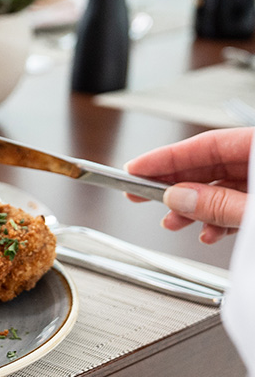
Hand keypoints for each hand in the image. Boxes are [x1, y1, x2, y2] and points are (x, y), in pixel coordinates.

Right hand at [125, 127, 250, 243]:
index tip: (134, 169)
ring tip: (172, 222)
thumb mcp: (253, 210)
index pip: (206, 144)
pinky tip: (207, 232)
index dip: (166, 157)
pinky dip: (219, 220)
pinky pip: (238, 205)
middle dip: (173, 185)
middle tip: (138, 194)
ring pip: (222, 188)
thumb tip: (179, 198)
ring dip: (193, 208)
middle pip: (209, 166)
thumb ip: (219, 204)